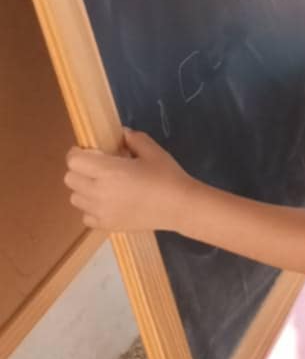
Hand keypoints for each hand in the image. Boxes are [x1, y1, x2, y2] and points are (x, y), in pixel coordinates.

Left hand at [64, 129, 197, 232]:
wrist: (181, 207)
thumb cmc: (168, 177)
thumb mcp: (153, 152)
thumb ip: (134, 139)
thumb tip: (122, 134)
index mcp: (108, 171)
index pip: (74, 160)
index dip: (78, 153)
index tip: (90, 151)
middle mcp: (98, 192)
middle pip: (69, 179)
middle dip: (80, 170)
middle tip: (97, 168)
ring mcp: (100, 211)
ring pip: (75, 198)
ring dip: (84, 189)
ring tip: (103, 186)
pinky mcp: (106, 225)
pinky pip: (85, 216)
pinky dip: (92, 209)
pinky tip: (109, 203)